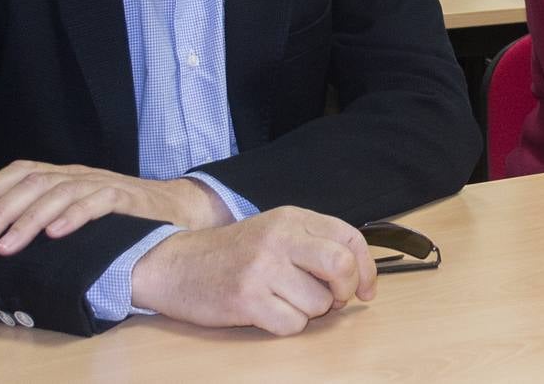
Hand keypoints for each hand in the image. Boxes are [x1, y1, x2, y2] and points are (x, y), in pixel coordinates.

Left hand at [0, 160, 230, 254]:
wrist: (180, 209)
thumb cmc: (123, 217)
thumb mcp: (81, 211)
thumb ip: (50, 216)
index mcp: (66, 175)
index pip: (21, 171)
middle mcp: (80, 174)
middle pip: (32, 184)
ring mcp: (103, 184)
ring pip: (57, 194)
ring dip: (26, 221)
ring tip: (4, 247)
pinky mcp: (127, 198)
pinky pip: (96, 203)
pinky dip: (73, 216)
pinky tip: (54, 234)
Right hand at [129, 206, 376, 335]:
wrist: (176, 265)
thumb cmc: (233, 254)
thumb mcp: (275, 231)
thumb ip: (314, 243)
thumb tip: (359, 277)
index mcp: (292, 218)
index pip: (350, 238)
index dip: (367, 268)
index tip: (366, 289)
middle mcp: (280, 239)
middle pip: (341, 266)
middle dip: (346, 290)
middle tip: (333, 300)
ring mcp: (263, 269)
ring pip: (318, 303)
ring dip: (310, 311)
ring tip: (285, 301)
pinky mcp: (247, 299)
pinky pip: (292, 324)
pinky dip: (287, 325)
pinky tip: (268, 312)